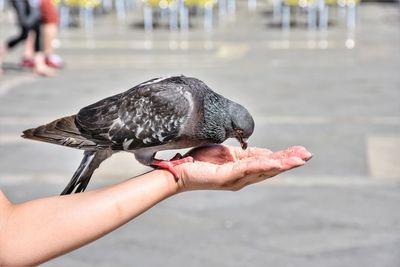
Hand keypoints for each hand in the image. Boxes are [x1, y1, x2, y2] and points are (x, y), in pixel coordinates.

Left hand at [175, 145, 311, 191]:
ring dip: (282, 164)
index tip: (302, 151)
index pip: (268, 161)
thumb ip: (243, 153)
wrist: (179, 170)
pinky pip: (246, 170)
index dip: (285, 156)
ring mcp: (235, 179)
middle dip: (289, 161)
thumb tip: (263, 151)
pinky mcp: (225, 178)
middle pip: (270, 168)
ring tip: (299, 160)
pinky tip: (274, 162)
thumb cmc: (200, 160)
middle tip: (308, 155)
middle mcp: (242, 177)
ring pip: (263, 170)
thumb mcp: (226, 152)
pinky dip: (262, 165)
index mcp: (243, 169)